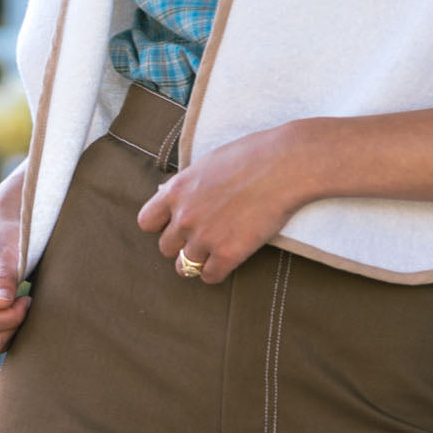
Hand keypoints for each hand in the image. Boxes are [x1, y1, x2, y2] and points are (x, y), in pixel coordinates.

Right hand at [0, 225, 31, 352]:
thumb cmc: (2, 238)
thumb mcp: (6, 253)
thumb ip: (4, 278)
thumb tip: (1, 304)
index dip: (14, 316)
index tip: (28, 298)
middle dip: (13, 324)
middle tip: (25, 300)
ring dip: (9, 328)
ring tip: (16, 302)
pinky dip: (4, 330)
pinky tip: (9, 309)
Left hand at [137, 122, 308, 283]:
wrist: (286, 164)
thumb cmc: (252, 155)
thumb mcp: (207, 163)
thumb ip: (186, 185)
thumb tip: (169, 195)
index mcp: (177, 191)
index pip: (147, 222)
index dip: (162, 225)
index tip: (177, 223)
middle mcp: (185, 216)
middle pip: (166, 248)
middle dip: (182, 244)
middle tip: (203, 236)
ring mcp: (205, 237)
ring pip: (184, 266)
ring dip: (198, 261)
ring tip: (214, 252)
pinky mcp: (229, 253)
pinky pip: (210, 276)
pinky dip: (217, 272)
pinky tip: (229, 259)